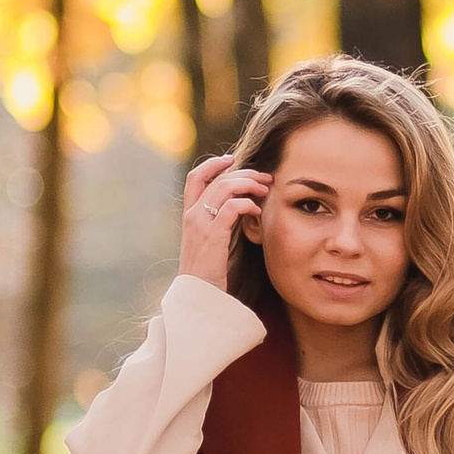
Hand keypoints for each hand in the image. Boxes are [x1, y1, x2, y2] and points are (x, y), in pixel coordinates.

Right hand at [180, 154, 268, 287]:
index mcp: (189, 214)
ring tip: (265, 190)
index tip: (233, 159)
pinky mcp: (213, 235)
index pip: (195, 177)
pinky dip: (247, 204)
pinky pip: (232, 208)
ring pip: (224, 188)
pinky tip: (257, 210)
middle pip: (217, 179)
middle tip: (263, 177)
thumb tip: (238, 203)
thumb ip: (217, 221)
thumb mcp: (207, 241)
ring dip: (249, 184)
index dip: (213, 163)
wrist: (198, 294)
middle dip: (244, 173)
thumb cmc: (207, 270)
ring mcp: (200, 224)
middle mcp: (192, 215)